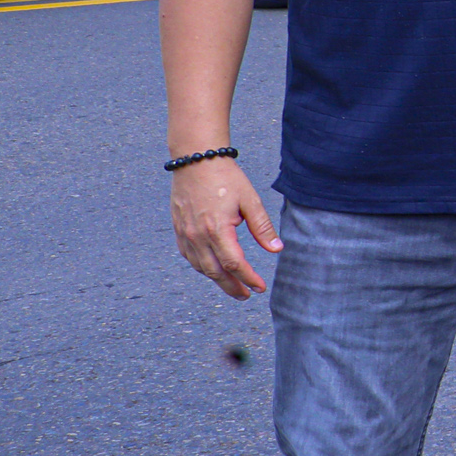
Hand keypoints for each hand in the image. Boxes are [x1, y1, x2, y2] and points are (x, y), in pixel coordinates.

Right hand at [170, 157, 280, 299]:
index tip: (260, 287)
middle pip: (215, 272)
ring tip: (233, 287)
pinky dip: (201, 267)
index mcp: (217, 229)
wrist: (195, 160)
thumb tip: (276, 249)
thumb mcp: (250, 200)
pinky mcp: (179, 229)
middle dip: (232, 287)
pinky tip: (211, 270)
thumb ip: (263, 227)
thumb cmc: (225, 178)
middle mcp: (198, 235)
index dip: (248, 278)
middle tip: (246, 295)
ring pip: (201, 266)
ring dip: (217, 280)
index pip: (234, 264)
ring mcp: (185, 234)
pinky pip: (189, 256)